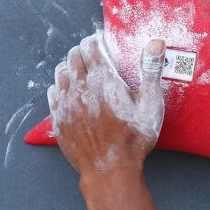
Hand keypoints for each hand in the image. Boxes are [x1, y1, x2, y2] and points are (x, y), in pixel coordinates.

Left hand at [48, 32, 165, 209]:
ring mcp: (67, 104)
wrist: (110, 170)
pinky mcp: (58, 119)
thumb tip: (156, 43)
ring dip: (70, 66)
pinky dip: (60, 86)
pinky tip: (70, 90)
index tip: (100, 41)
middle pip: (74, 56)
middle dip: (83, 51)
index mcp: (103, 79)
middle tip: (92, 54)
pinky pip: (53, 93)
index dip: (95, 40)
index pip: (91, 46)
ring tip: (80, 69)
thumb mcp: (150, 103)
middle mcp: (81, 88)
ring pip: (61, 72)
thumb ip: (151, 69)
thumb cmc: (133, 138)